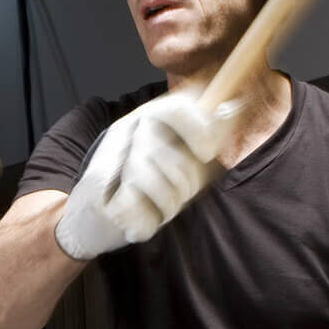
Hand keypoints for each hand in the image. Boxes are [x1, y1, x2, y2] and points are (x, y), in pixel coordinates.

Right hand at [55, 91, 235, 258]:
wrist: (96, 215)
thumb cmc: (148, 184)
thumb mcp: (182, 154)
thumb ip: (208, 133)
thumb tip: (235, 106)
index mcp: (153, 116)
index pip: (178, 107)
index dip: (200, 130)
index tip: (207, 153)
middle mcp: (130, 127)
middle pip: (172, 153)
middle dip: (185, 184)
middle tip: (182, 194)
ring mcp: (110, 153)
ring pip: (153, 180)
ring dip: (167, 205)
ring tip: (164, 209)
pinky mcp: (94, 184)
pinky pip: (133, 205)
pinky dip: (145, 221)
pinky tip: (143, 221)